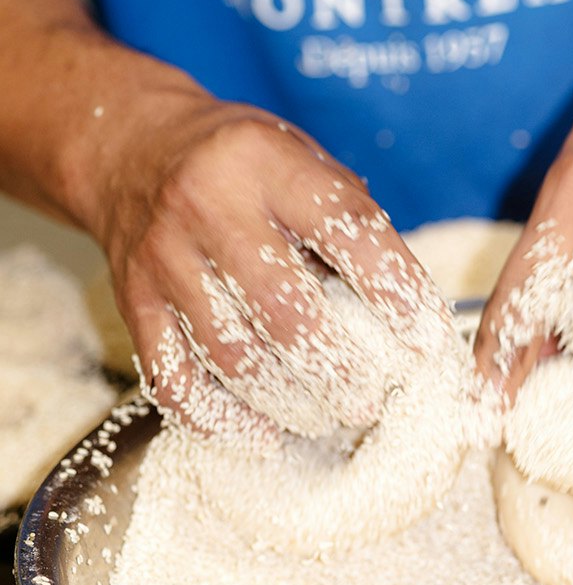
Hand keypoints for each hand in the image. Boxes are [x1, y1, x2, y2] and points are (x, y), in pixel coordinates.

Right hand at [81, 93, 445, 436]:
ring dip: (286, 400)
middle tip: (374, 401)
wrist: (132, 149)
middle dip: (337, 368)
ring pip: (230, 351)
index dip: (394, 291)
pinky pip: (171, 374)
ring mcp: (165, 258)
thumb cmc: (246, 163)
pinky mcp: (134, 301)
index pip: (345, 232)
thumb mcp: (305, 159)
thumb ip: (353, 222)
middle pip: (282, 308)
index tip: (428, 341)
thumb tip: (410, 313)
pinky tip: (260, 434)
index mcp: (269, 165)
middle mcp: (211, 209)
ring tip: (328, 417)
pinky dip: (217, 418)